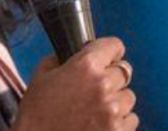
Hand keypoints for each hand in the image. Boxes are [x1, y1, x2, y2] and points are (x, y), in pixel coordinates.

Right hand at [13, 37, 137, 130]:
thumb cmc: (36, 112)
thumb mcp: (41, 75)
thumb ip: (62, 59)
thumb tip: (75, 54)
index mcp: (85, 66)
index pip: (114, 45)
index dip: (109, 51)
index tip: (106, 57)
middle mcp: (103, 85)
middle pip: (124, 71)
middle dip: (110, 77)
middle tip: (94, 88)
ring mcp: (113, 111)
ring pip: (128, 97)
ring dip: (116, 100)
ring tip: (95, 109)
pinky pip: (131, 119)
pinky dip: (119, 121)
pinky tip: (100, 124)